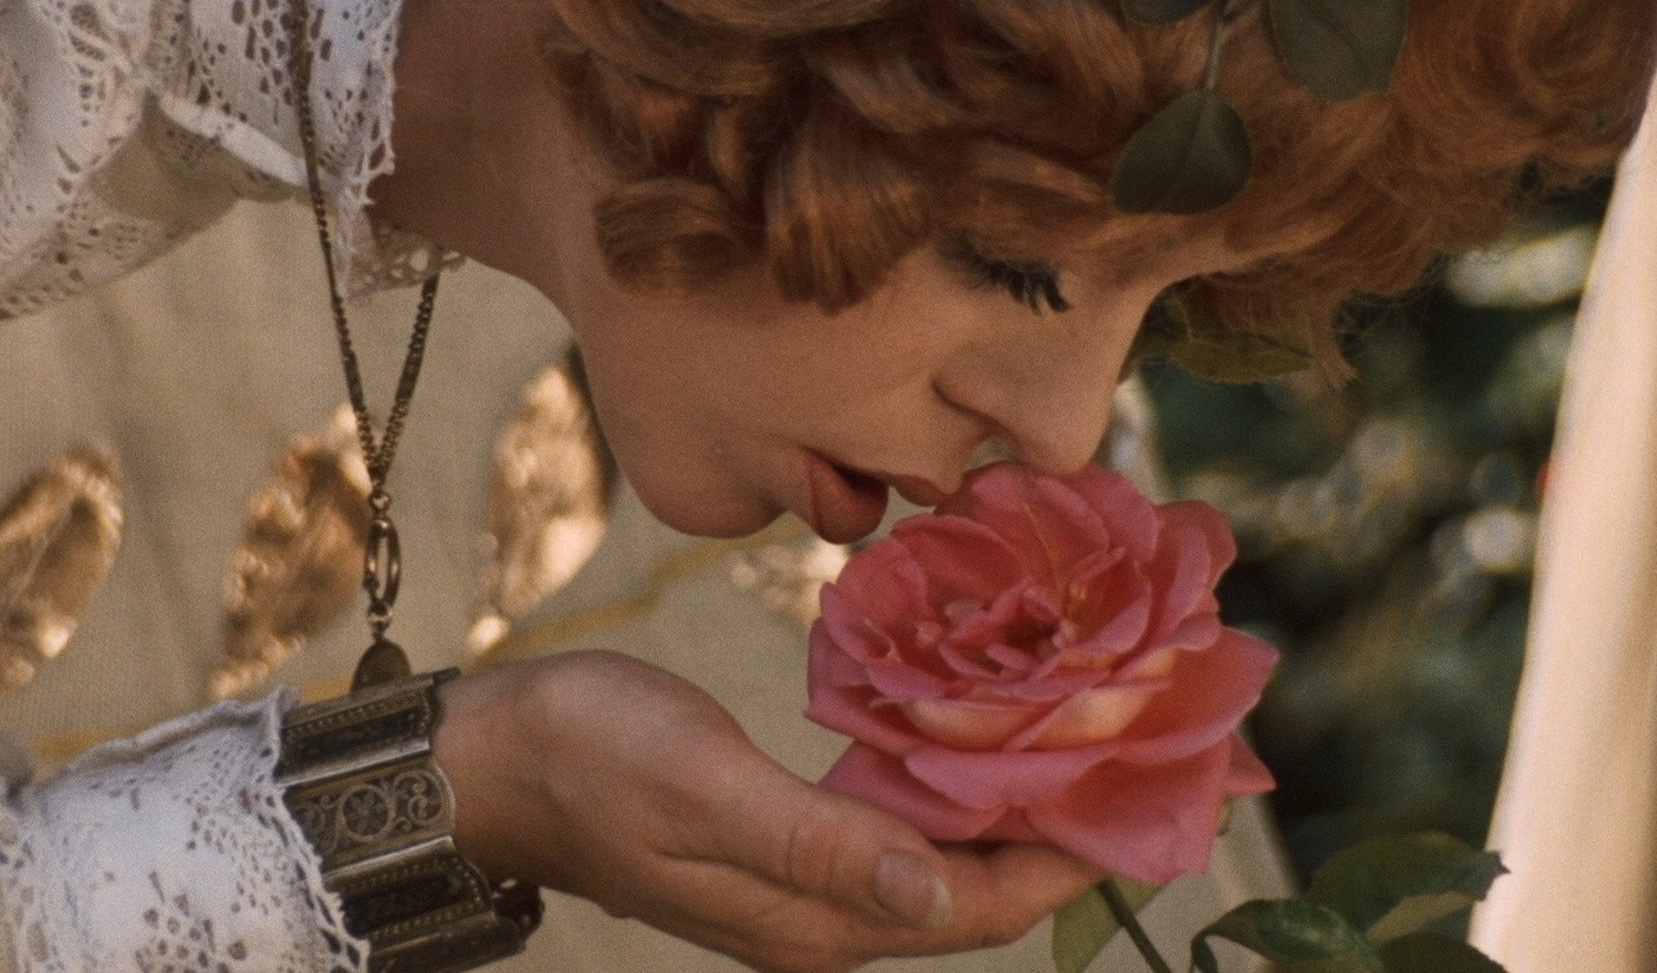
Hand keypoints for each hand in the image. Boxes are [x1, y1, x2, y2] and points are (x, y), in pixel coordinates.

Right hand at [434, 650, 1100, 972]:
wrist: (503, 760)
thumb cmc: (595, 758)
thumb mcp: (707, 789)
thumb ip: (824, 843)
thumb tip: (939, 894)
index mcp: (813, 922)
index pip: (978, 909)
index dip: (1070, 859)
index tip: (1153, 794)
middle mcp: (822, 921)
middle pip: (974, 891)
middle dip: (1059, 830)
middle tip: (1138, 748)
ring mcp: (803, 887)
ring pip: (941, 859)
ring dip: (1010, 807)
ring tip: (1082, 735)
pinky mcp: (785, 845)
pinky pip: (896, 827)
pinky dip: (949, 787)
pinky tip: (974, 735)